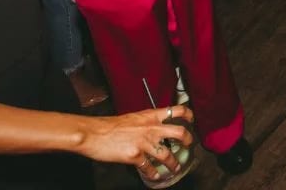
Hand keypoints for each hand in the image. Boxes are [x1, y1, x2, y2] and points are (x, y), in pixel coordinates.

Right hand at [75, 105, 192, 173]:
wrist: (94, 133)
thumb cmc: (110, 125)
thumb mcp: (133, 117)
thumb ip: (146, 122)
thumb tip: (155, 126)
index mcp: (151, 116)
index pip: (177, 110)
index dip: (188, 115)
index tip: (191, 121)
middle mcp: (151, 128)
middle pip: (180, 132)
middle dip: (188, 140)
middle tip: (189, 145)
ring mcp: (144, 142)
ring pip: (167, 155)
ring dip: (173, 164)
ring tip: (175, 168)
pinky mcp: (135, 156)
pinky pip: (149, 167)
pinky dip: (153, 173)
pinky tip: (154, 176)